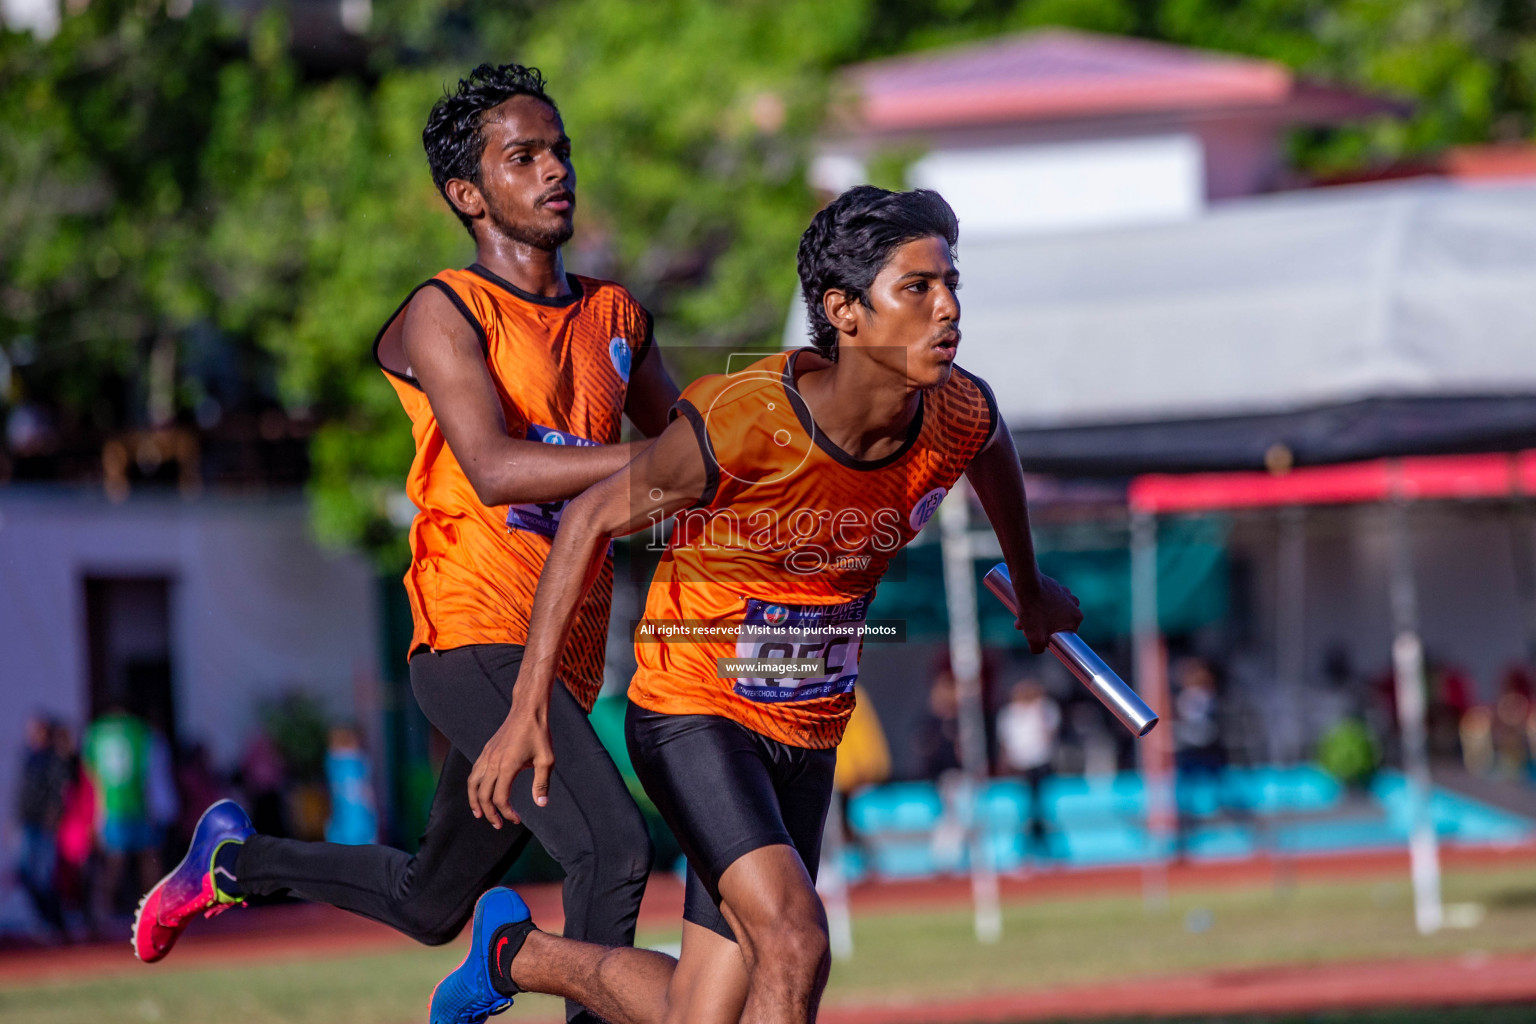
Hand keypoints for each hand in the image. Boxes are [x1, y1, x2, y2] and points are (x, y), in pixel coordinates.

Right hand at [467, 702, 553, 828]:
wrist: (527, 710)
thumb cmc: (539, 734)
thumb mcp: (546, 760)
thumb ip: (542, 783)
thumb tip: (541, 805)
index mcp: (507, 766)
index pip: (500, 798)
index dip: (507, 813)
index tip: (516, 820)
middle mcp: (493, 762)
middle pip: (483, 795)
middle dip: (489, 813)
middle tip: (498, 825)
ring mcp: (487, 755)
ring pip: (473, 783)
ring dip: (474, 801)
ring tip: (479, 814)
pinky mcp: (486, 750)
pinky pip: (475, 772)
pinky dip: (474, 786)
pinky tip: (480, 791)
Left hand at [1013, 571, 1082, 654]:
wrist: (1026, 583)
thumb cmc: (1033, 610)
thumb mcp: (1034, 638)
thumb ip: (1038, 649)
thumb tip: (1039, 649)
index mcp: (1076, 617)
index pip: (1064, 636)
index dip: (1049, 639)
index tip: (1036, 637)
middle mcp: (1074, 605)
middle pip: (1055, 624)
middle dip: (1039, 628)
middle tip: (1024, 628)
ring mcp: (1065, 594)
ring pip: (1049, 612)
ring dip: (1036, 617)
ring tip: (1021, 618)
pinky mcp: (1055, 586)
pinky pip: (1046, 601)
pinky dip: (1036, 605)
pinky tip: (1024, 606)